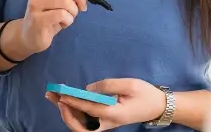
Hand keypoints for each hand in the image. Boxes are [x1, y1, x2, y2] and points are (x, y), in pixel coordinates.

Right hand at [17, 0, 100, 55]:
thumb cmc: (50, 15)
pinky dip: (68, 20)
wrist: (31, 35)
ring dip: (74, 11)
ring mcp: (35, 3)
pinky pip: (61, 15)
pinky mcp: (37, 18)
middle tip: (82, 8)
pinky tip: (63, 24)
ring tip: (69, 17)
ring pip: (65, 1)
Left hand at [47, 79, 166, 130]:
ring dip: (67, 113)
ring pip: (82, 125)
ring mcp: (106, 124)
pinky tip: (66, 101)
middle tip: (53, 96)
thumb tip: (88, 88)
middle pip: (81, 126)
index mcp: (114, 114)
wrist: (157, 106)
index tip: (61, 94)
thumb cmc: (145, 94)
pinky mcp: (105, 121)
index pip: (90, 109)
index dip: (74, 102)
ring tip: (54, 97)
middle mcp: (107, 123)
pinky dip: (74, 112)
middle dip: (65, 113)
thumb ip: (108, 85)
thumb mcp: (129, 84)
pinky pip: (86, 121)